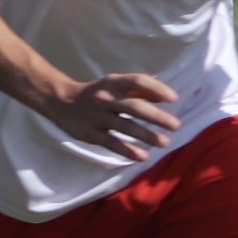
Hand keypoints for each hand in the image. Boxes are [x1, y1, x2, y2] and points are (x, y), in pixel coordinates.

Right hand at [44, 72, 181, 160]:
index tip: (174, 98)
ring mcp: (97, 116)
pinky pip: (112, 143)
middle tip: (175, 125)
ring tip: (165, 142)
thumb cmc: (96, 93)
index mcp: (113, 82)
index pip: (137, 81)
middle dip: (156, 117)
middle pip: (134, 106)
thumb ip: (138, 91)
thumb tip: (164, 99)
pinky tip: (143, 156)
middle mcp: (105, 98)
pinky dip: (128, 150)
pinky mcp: (90, 133)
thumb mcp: (114, 85)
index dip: (156, 88)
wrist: (61, 102)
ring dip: (147, 135)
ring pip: (125, 126)